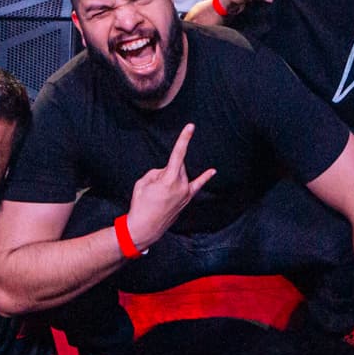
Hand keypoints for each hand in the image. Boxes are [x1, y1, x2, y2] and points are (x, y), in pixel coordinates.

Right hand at [123, 124, 216, 249]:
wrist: (145, 228)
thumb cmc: (141, 205)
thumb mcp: (143, 183)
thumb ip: (156, 172)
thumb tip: (166, 173)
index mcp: (168, 179)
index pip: (178, 154)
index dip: (184, 139)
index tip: (191, 126)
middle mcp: (181, 185)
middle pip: (177, 165)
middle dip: (165, 169)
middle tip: (154, 186)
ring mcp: (185, 193)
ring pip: (180, 174)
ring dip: (170, 177)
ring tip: (160, 194)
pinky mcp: (186, 199)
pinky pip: (197, 185)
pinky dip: (204, 177)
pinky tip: (212, 171)